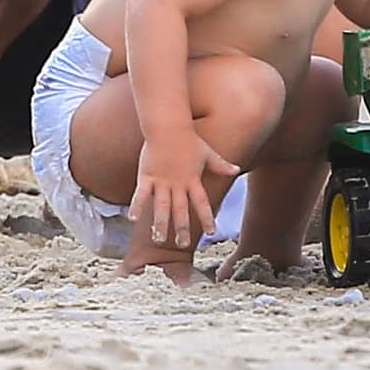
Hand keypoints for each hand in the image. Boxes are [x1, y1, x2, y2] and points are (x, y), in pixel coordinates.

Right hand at [129, 130, 239, 249]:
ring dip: (160, 223)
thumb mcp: (207, 153)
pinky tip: (132, 220)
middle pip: (180, 210)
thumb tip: (237, 169)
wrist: (168, 125)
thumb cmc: (189, 139)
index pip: (202, 203)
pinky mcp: (146, 175)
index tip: (212, 232)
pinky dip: (137, 206)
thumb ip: (221, 165)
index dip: (207, 218)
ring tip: (158, 240)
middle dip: (182, 228)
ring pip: (161, 206)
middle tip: (183, 244)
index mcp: (193, 180)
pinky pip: (141, 194)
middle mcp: (177, 184)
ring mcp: (161, 181)